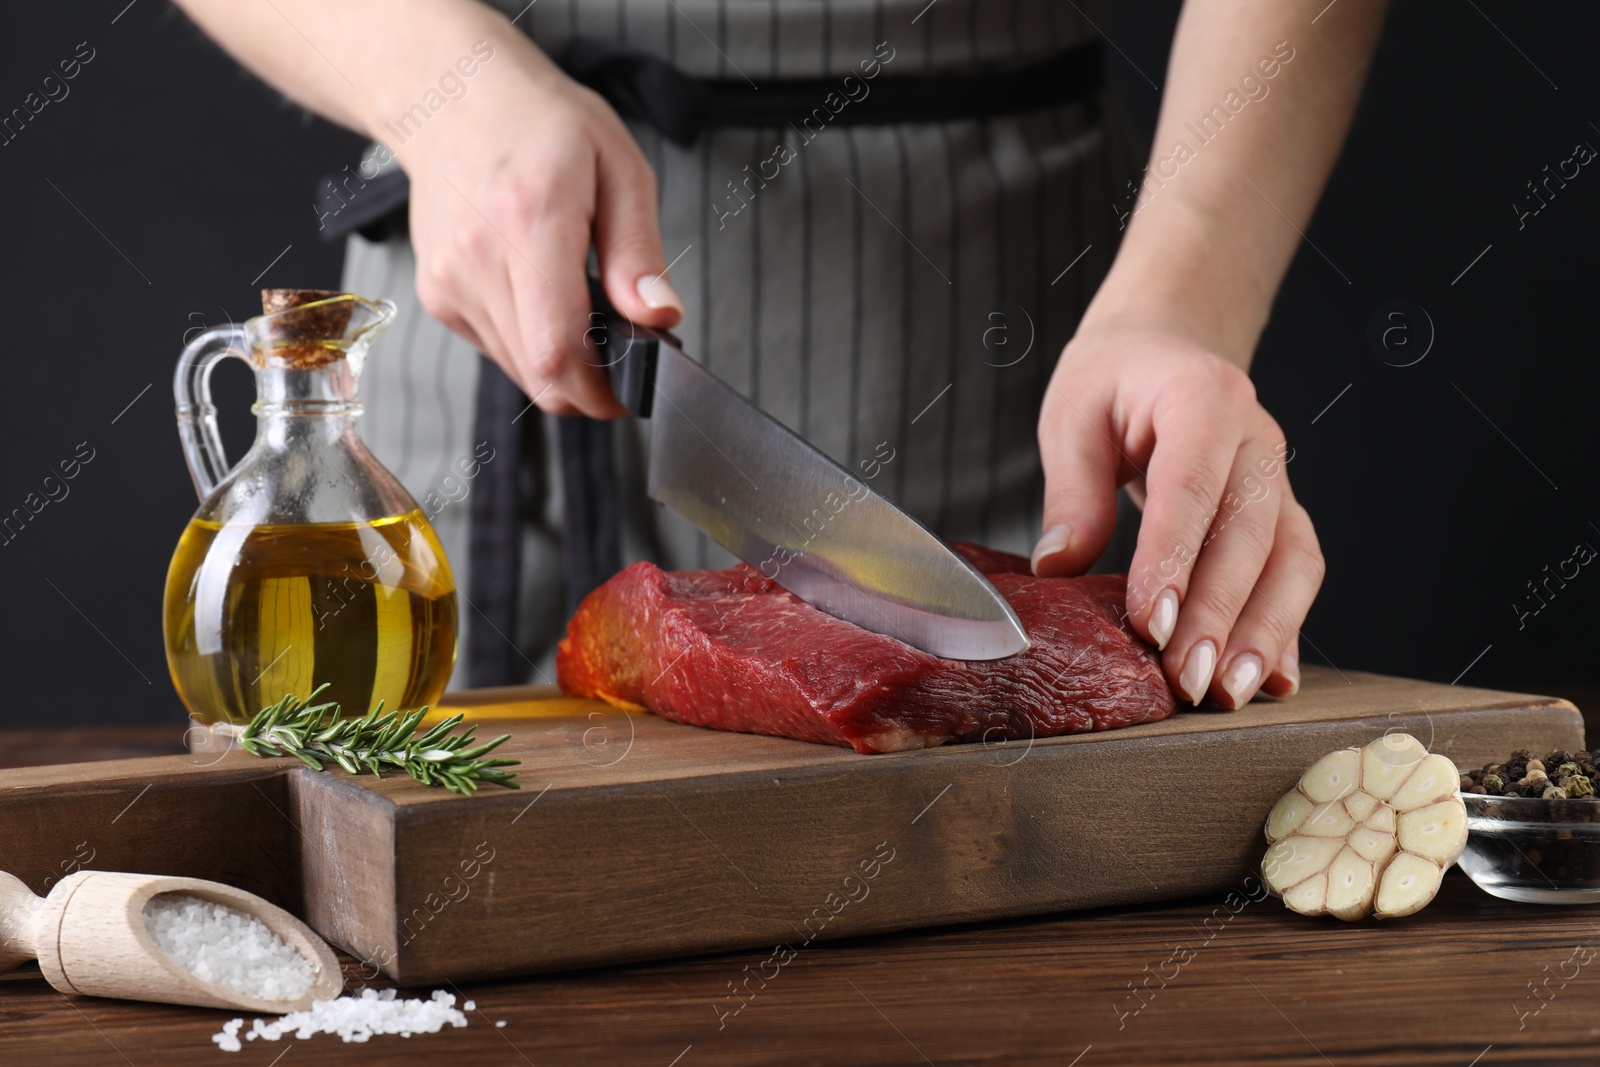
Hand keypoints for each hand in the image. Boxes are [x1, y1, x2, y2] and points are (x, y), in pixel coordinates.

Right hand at [403, 26, 681, 416]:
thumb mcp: (619, 168)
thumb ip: (639, 250)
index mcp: (529, 222)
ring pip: (518, 370)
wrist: (452, 96)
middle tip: (621, 366)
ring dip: (559, 364)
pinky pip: (495, 348)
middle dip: (589, 388)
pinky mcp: (438, 296)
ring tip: (583, 314)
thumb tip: (660, 315)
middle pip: (538, 374)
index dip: (600, 391)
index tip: (632, 392)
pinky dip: (529, 342)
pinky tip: (542, 297)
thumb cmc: (540, 122)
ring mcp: (449, 282)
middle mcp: (477, 260)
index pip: (557, 350)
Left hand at [1032, 316, 1324, 708]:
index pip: (1190, 487)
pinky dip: (1286, 627)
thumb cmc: (1114, 380)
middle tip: (1185, 679)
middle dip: (1218, 615)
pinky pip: (1297, 570)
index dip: (1173, 559)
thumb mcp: (1073, 416)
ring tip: (1229, 693)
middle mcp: (1256, 438)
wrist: (1165, 346)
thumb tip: (1057, 569)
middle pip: (1247, 535)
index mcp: (1202, 398)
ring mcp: (1278, 477)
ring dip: (1264, 633)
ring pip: (1290, 560)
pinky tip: (1271, 680)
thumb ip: (1072, 492)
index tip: (1149, 623)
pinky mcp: (1283, 511)